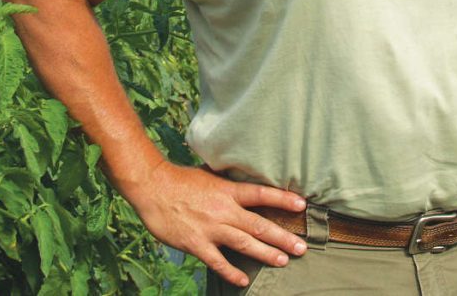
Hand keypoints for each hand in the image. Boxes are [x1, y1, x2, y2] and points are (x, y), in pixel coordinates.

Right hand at [127, 161, 308, 286]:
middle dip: (283, 237)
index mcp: (228, 190)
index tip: (302, 205)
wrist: (154, 188)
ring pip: (245, 244)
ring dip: (266, 254)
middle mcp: (224, 210)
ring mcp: (211, 228)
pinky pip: (218, 262)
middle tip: (302, 247)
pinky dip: (231, 272)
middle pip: (259, 225)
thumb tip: (245, 185)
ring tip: (283, 261)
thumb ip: (228, 185)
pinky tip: (243, 281)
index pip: (262, 194)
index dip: (282, 199)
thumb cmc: (182, 180)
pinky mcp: (196, 244)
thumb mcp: (211, 176)